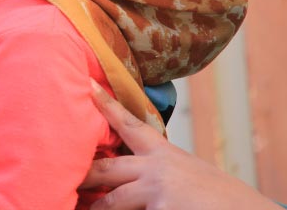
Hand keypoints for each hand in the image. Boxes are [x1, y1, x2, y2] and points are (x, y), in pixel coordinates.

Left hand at [81, 80, 278, 209]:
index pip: (131, 125)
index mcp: (166, 156)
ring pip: (112, 201)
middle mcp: (157, 170)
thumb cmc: (224, 201)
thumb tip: (134, 177)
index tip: (88, 88)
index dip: (106, 106)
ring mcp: (157, 192)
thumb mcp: (192, 176)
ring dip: (97, 209)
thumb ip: (162, 172)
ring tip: (80, 209)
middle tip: (63, 175)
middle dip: (83, 174)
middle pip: (107, 168)